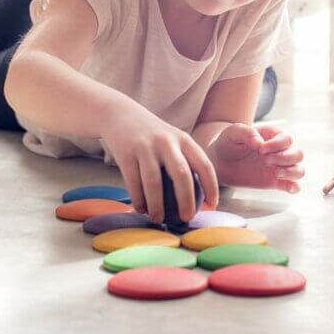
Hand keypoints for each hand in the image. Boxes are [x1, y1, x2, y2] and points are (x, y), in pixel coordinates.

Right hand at [100, 101, 218, 222]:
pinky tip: (141, 209)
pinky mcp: (126, 153)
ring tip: (158, 219)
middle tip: (186, 218)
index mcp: (183, 140)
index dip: (211, 186)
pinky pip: (133, 182)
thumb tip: (199, 198)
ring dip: (157, 205)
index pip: (204, 164)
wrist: (121, 114)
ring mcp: (146, 147)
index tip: (212, 205)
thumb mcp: (173, 140)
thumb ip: (185, 161)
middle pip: (181, 174)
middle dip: (186, 200)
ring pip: (154, 182)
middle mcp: (167, 142)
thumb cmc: (153, 136)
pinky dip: (138, 200)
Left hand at [207, 123, 303, 192]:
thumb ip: (247, 133)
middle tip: (266, 161)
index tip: (261, 150)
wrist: (220, 161)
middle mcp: (280, 151)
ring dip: (292, 172)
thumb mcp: (233, 132)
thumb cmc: (228, 142)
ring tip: (276, 173)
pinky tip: (288, 188)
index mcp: (273, 136)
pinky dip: (294, 187)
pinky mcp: (275, 182)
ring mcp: (279, 167)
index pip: (286, 139)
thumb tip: (260, 143)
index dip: (277, 145)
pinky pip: (293, 186)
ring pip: (299, 170)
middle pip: (298, 154)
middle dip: (285, 158)